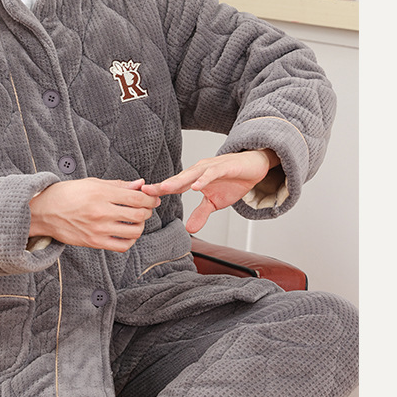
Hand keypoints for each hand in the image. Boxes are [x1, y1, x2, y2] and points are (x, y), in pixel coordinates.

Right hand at [29, 178, 159, 251]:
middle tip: (145, 208)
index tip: (153, 198)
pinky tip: (126, 233)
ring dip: (140, 226)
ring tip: (136, 221)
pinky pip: (122, 246)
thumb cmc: (67, 194)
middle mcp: (101, 212)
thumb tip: (140, 184)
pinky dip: (130, 240)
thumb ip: (118, 185)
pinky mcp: (94, 242)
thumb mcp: (92, 183)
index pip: (137, 198)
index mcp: (101, 194)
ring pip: (134, 231)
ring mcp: (98, 229)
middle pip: (139, 215)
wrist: (44, 211)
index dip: (150, 198)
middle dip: (147, 211)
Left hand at [142, 150, 279, 233]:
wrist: (254, 166)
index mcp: (193, 178)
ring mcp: (211, 167)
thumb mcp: (215, 202)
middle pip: (177, 179)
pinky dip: (203, 180)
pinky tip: (196, 187)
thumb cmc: (233, 180)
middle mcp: (198, 170)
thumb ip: (201, 213)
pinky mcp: (225, 167)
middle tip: (146, 191)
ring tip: (165, 188)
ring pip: (191, 174)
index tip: (142, 197)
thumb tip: (189, 229)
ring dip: (178, 181)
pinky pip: (212, 173)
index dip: (159, 191)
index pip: (173, 186)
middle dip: (162, 185)